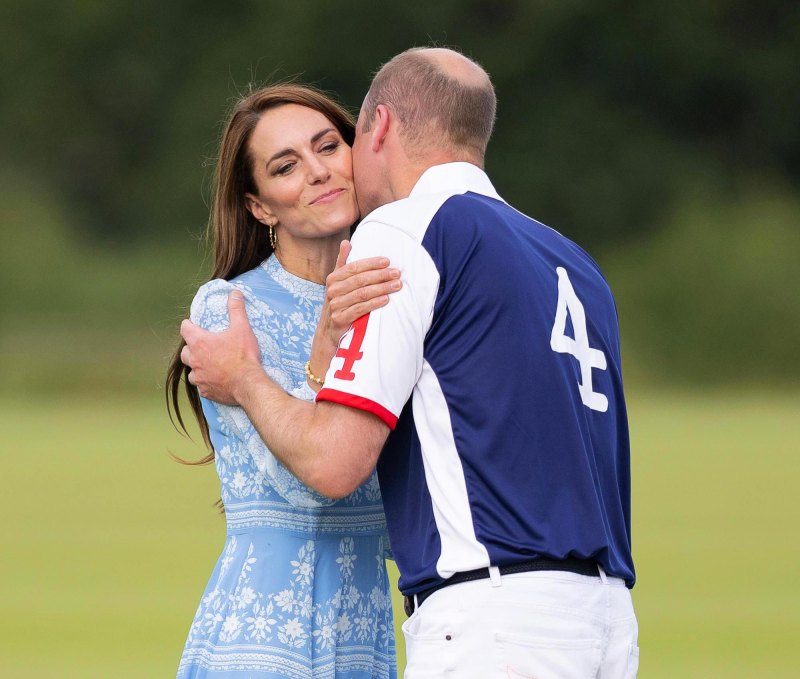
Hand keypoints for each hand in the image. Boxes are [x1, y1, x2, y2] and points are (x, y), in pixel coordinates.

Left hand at [180, 290, 261, 404]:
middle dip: (192, 348)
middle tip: (206, 347)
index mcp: (199, 343)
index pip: (185, 328)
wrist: (248, 384)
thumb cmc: (243, 356)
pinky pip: (201, 385)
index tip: (196, 326)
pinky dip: (206, 382)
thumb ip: (236, 309)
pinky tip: (216, 380)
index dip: (190, 326)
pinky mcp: (204, 391)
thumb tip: (235, 293)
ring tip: (211, 365)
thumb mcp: (242, 328)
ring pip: (192, 370)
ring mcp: (198, 377)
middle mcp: (194, 360)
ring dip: (198, 367)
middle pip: (185, 351)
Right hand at [305, 240, 401, 390]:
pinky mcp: (340, 319)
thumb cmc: (339, 303)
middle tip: (397, 273)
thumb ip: (342, 263)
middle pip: (360, 280)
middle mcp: (332, 290)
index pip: (354, 267)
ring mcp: (335, 305)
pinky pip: (360, 309)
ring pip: (362, 294)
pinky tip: (386, 299)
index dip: (371, 263)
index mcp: (333, 278)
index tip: (388, 261)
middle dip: (380, 275)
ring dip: (381, 288)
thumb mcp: (339, 283)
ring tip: (397, 285)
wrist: (329, 333)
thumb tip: (346, 242)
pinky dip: (374, 303)